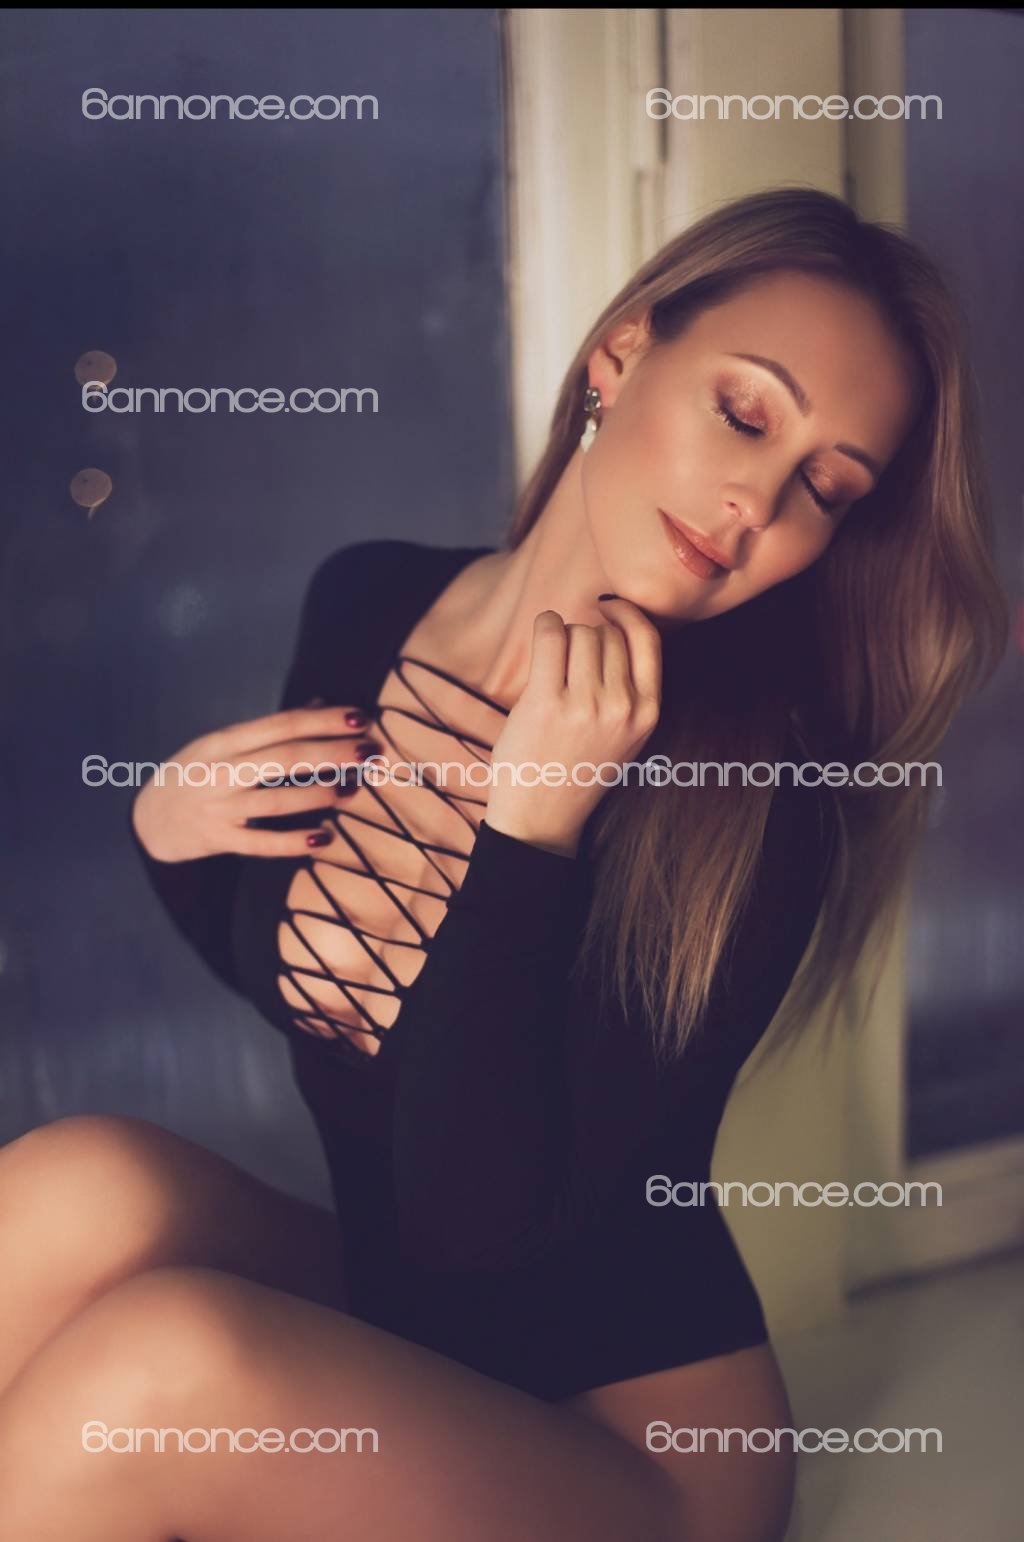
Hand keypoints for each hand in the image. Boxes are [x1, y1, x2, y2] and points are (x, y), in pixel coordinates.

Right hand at [131, 704, 377, 861]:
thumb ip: (271, 729)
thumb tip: (320, 703)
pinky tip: (324, 838)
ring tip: (354, 789)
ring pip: (275, 799)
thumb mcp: (224, 745)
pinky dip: (293, 842)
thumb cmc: (195, 776)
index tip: (359, 717)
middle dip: (331, 752)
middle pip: (283, 757)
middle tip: (369, 750)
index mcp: (224, 741)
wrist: (147, 821)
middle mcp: (221, 771)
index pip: (280, 725)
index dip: (322, 720)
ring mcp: (219, 807)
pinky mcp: (219, 840)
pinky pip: (261, 843)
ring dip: (318, 794)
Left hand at [484, 597, 661, 856]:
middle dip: (587, 634)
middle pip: (608, 634)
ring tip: (553, 661)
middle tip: (569, 661)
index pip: (648, 639)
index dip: (627, 613)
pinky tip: (543, 630)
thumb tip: (614, 623)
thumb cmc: (579, 769)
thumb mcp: (626, 735)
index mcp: (647, 713)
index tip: (608, 608)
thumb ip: (631, 689)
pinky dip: (545, 623)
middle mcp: (622, 707)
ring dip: (564, 635)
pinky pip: (550, 635)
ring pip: (580, 632)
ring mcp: (585, 705)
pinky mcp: (547, 703)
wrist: (542, 817)